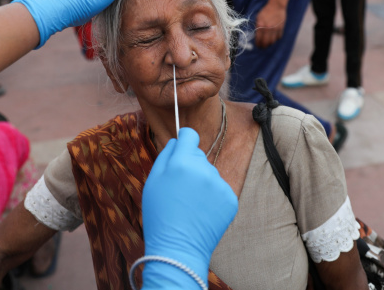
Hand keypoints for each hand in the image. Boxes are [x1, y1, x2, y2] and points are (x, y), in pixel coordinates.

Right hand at [142, 128, 237, 287]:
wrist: (178, 249)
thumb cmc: (160, 215)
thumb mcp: (152, 182)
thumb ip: (165, 155)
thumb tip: (177, 141)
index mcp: (181, 162)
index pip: (190, 135)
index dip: (185, 140)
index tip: (182, 147)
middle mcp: (204, 169)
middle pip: (199, 156)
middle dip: (190, 166)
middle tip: (180, 189)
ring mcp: (220, 184)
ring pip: (210, 174)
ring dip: (202, 183)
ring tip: (190, 204)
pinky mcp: (231, 199)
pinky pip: (220, 189)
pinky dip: (213, 198)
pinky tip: (202, 212)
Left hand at [255, 0, 285, 47]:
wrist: (276, 6)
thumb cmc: (266, 11)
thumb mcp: (258, 18)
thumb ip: (257, 27)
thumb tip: (257, 36)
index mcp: (260, 26)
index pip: (258, 39)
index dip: (258, 44)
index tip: (258, 45)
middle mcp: (268, 29)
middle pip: (266, 43)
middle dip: (263, 46)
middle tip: (262, 46)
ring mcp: (275, 29)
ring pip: (272, 41)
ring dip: (270, 43)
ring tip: (268, 43)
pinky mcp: (281, 28)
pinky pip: (278, 38)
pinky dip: (276, 39)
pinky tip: (274, 37)